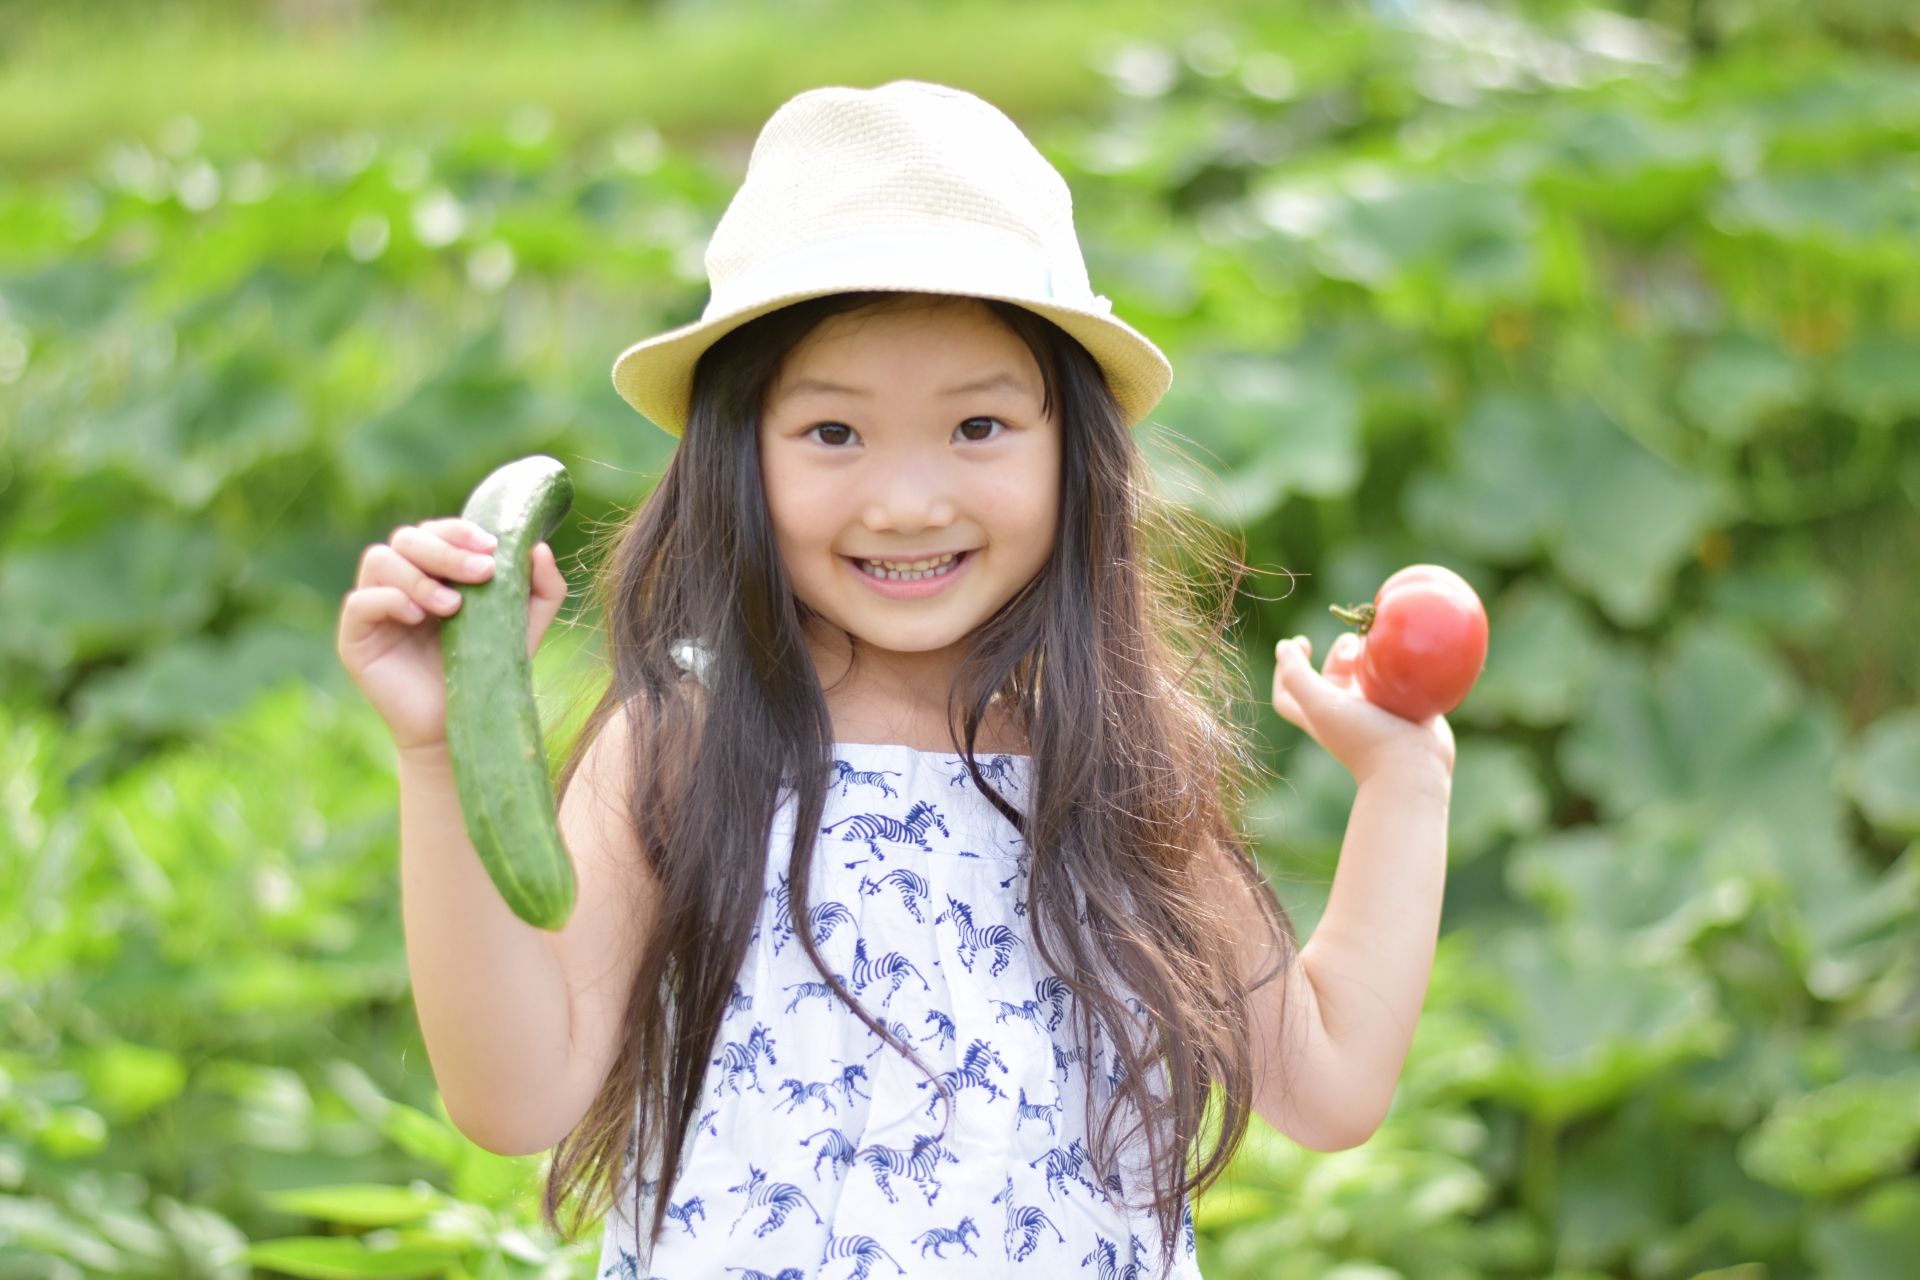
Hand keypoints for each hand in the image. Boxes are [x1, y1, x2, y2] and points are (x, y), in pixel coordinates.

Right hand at [337, 518, 567, 751]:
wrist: (460, 727)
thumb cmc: (488, 673)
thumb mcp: (524, 627)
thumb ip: (541, 590)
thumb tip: (538, 547)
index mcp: (434, 571)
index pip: (436, 530)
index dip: (459, 530)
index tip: (493, 548)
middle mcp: (400, 581)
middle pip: (407, 537)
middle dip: (446, 550)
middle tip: (482, 572)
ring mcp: (374, 607)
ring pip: (379, 559)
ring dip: (419, 575)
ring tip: (453, 607)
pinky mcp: (354, 637)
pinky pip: (359, 601)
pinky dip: (389, 599)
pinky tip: (418, 617)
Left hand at [1272, 633, 1454, 784]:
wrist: (1413, 766)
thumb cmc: (1363, 737)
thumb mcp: (1320, 706)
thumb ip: (1296, 677)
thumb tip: (1283, 647)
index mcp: (1319, 713)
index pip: (1290, 689)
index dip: (1286, 665)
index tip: (1301, 642)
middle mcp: (1344, 711)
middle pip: (1333, 673)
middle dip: (1340, 652)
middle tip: (1354, 650)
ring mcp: (1376, 711)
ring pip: (1368, 673)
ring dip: (1370, 655)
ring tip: (1378, 647)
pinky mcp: (1403, 709)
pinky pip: (1397, 679)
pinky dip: (1396, 663)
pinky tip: (1402, 651)